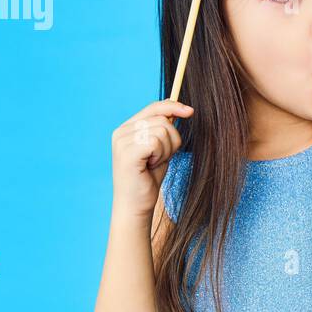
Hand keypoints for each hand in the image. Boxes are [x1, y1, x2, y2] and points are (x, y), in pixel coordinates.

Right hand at [111, 99, 193, 218]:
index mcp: (126, 128)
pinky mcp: (127, 152)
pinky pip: (156, 142)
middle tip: (160, 158)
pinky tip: (151, 166)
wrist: (135, 205)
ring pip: (162, 130)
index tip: (190, 112)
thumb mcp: (159, 149)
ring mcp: (122, 141)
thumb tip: (179, 110)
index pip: (153, 107)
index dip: (173, 106)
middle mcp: (121, 132)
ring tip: (154, 163)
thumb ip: (163, 130)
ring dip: (167, 150)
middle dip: (172, 139)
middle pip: (162, 119)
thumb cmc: (147, 179)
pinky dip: (161, 155)